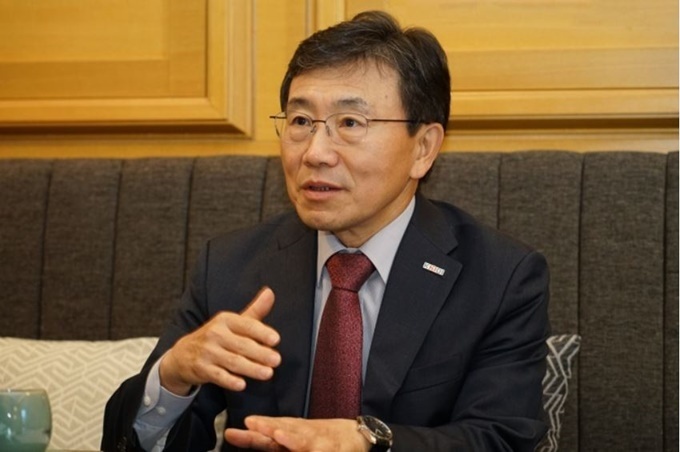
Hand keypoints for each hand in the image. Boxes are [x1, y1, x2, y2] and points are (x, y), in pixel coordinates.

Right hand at [159, 287, 280, 394]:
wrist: (183, 354)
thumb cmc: (216, 337)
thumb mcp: (233, 322)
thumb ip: (254, 311)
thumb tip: (270, 292)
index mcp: (225, 320)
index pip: (246, 325)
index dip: (261, 332)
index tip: (276, 340)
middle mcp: (216, 334)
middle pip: (242, 345)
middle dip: (260, 353)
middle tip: (276, 360)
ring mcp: (207, 351)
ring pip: (232, 361)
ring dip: (251, 368)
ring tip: (268, 373)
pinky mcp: (202, 368)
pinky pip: (218, 376)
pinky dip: (229, 380)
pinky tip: (242, 384)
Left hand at [224, 416, 370, 451]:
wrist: (358, 434)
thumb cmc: (321, 436)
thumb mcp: (295, 433)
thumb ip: (270, 437)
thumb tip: (243, 429)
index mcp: (292, 433)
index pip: (267, 434)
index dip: (250, 435)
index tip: (230, 433)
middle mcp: (304, 435)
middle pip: (283, 432)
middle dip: (267, 429)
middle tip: (252, 425)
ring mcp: (320, 443)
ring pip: (303, 441)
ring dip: (291, 438)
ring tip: (279, 435)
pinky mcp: (336, 450)